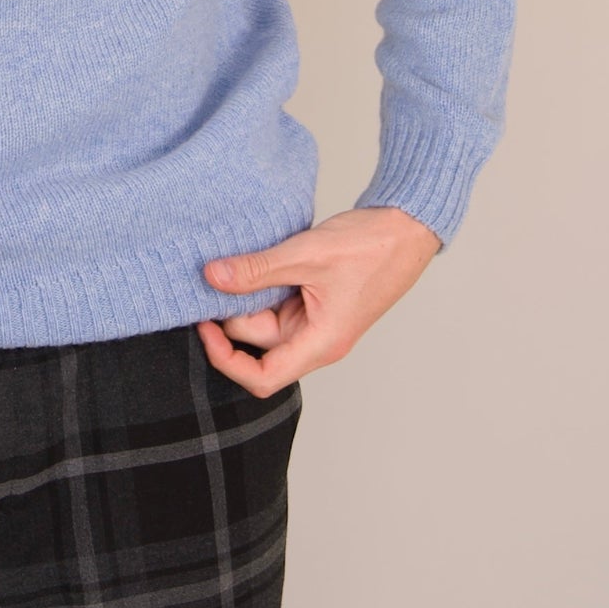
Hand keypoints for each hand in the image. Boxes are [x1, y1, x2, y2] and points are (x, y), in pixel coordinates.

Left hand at [197, 205, 442, 395]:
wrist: (405, 230)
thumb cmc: (370, 248)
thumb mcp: (306, 254)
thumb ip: (257, 269)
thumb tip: (211, 277)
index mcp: (320, 343)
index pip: (263, 377)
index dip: (226, 360)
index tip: (203, 326)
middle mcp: (316, 340)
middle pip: (257, 343)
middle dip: (232, 314)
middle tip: (212, 276)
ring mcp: (315, 322)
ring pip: (265, 320)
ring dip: (246, 296)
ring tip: (230, 263)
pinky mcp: (314, 303)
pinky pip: (277, 303)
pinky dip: (261, 286)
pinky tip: (250, 262)